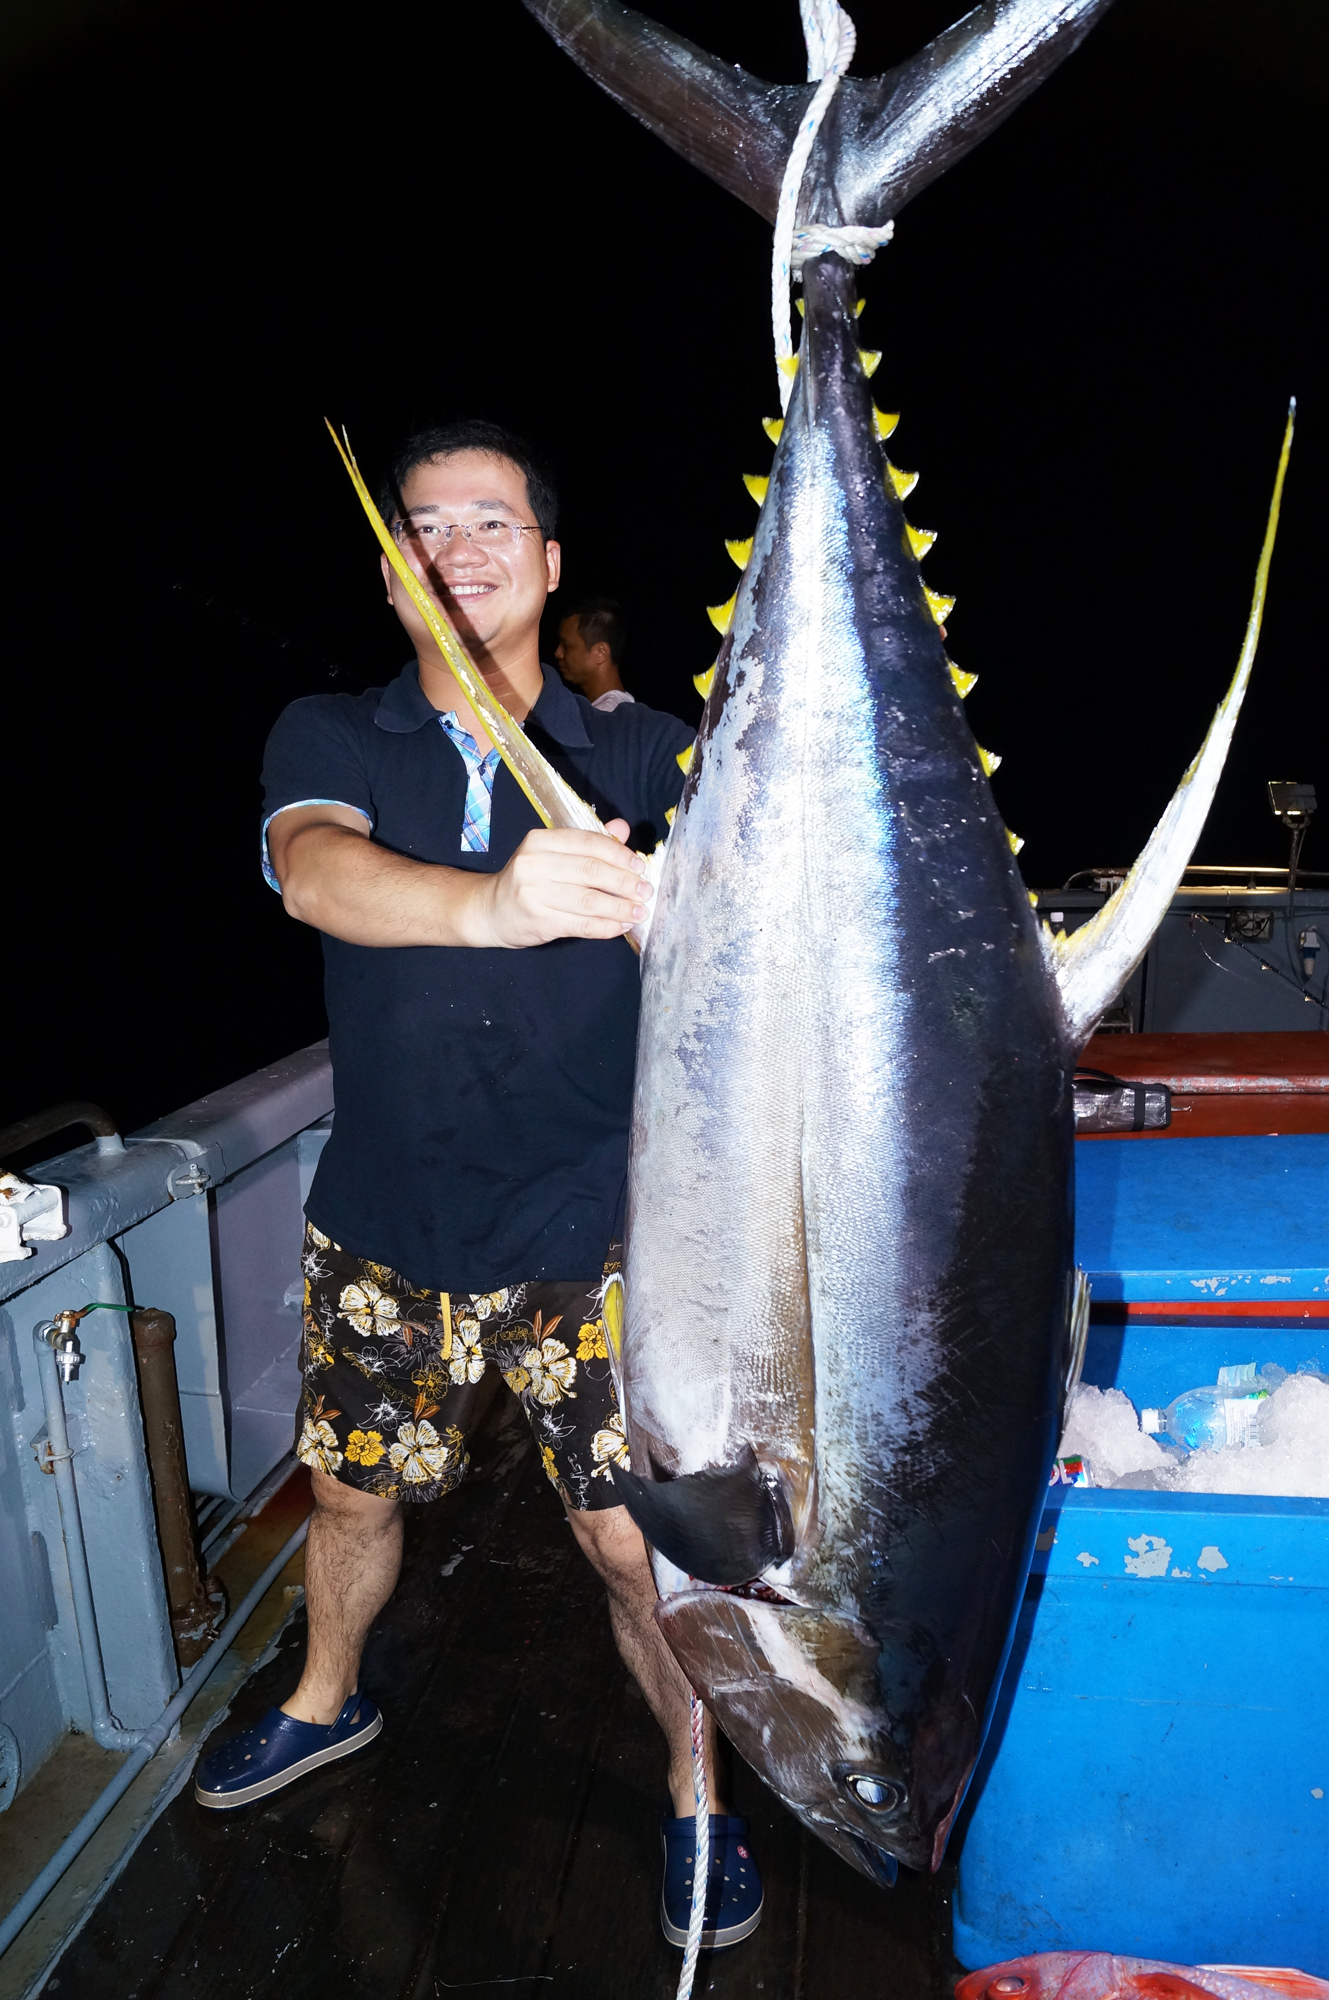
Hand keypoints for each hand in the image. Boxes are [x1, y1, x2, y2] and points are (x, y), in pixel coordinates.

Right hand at [475, 819, 650, 946]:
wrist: (490, 910)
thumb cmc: (529, 880)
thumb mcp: (552, 854)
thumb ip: (589, 841)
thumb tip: (623, 829)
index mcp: (540, 840)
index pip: (588, 843)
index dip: (619, 854)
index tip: (640, 866)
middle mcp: (534, 864)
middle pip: (591, 871)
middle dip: (625, 883)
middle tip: (645, 891)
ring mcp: (534, 893)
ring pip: (589, 900)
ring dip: (620, 907)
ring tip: (639, 912)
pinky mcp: (538, 921)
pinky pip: (581, 925)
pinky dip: (605, 926)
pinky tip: (620, 926)